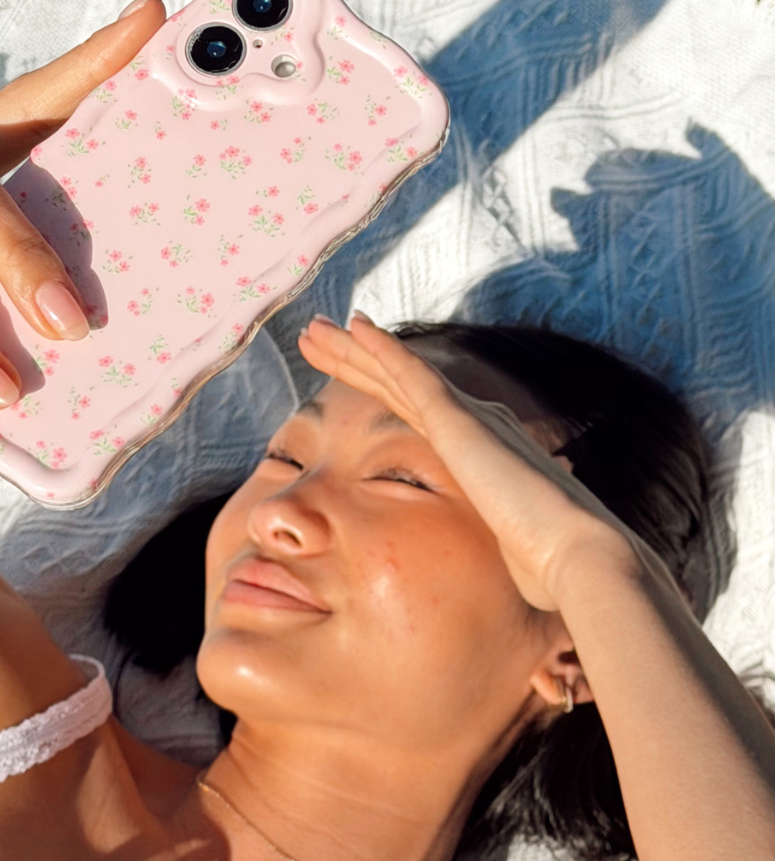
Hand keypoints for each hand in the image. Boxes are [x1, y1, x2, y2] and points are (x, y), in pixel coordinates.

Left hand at [297, 312, 634, 610]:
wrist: (580, 562)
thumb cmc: (547, 569)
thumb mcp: (504, 549)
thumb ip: (488, 540)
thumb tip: (493, 566)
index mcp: (480, 450)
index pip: (413, 410)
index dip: (376, 386)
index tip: (346, 370)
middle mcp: (473, 422)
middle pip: (395, 382)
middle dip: (353, 358)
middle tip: (316, 335)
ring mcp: (466, 417)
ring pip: (393, 370)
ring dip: (351, 347)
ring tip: (315, 328)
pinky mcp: (458, 422)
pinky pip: (409, 374)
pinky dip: (381, 347)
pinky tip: (353, 326)